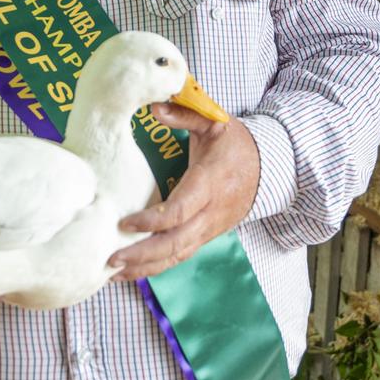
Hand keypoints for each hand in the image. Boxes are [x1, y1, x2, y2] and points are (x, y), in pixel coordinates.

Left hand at [107, 102, 260, 280]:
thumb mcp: (214, 121)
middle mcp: (210, 212)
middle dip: (143, 254)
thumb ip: (185, 114)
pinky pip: (181, 255)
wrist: (268, 168)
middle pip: (176, 243)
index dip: (153, 221)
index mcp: (210, 183)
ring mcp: (210, 228)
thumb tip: (154, 107)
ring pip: (178, 255)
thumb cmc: (236, 143)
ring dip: (146, 267)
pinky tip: (133, 269)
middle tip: (111, 258)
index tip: (125, 223)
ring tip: (113, 272)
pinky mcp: (206, 235)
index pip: (181, 211)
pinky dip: (156, 266)